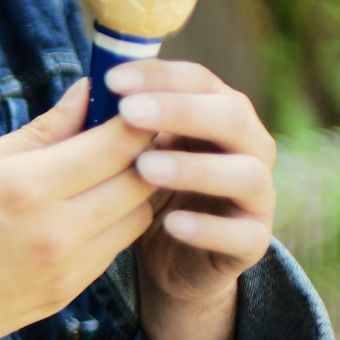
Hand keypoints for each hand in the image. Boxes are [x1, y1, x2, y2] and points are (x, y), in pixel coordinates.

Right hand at [0, 77, 161, 339]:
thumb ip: (38, 133)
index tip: (133, 96)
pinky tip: (90, 204)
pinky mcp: (65, 294)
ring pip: (138, 217)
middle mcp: (57, 231)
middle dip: (146, 147)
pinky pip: (113, 248)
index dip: (139, 112)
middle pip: (143, 178)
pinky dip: (114, 220)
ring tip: (112, 165)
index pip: (119, 141)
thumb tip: (86, 95)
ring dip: (137, 186)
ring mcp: (65, 269)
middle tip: (133, 125)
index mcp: (27, 188)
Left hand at [106, 59, 276, 308]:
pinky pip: (242, 234)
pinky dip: (209, 228)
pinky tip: (171, 225)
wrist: (172, 262)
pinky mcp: (253, 240)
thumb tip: (82, 90)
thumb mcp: (124, 156)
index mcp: (217, 113)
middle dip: (181, 111)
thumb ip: (109, 127)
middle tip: (129, 113)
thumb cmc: (144, 194)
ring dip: (196, 168)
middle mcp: (248, 146)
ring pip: (245, 173)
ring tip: (146, 169)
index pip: (199, 80)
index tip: (112, 80)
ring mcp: (256, 194)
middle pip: (231, 116)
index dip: (160, 76)